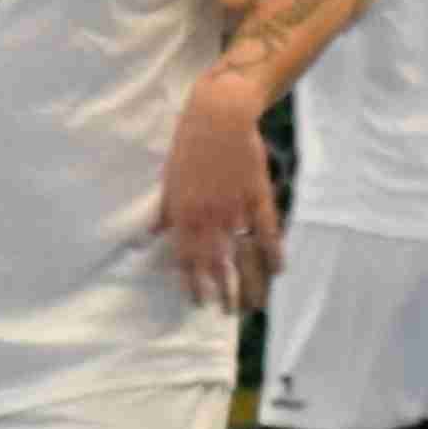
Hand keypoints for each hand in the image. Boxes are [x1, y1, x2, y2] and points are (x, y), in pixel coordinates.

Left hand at [162, 75, 282, 313]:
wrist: (220, 116)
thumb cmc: (189, 144)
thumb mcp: (169, 179)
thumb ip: (164, 212)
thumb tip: (149, 235)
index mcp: (183, 214)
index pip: (187, 259)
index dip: (192, 284)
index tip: (197, 302)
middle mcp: (208, 217)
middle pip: (216, 265)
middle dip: (222, 292)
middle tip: (227, 312)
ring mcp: (235, 209)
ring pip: (243, 255)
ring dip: (249, 283)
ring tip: (253, 305)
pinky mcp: (258, 197)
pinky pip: (268, 232)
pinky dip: (273, 253)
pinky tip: (277, 271)